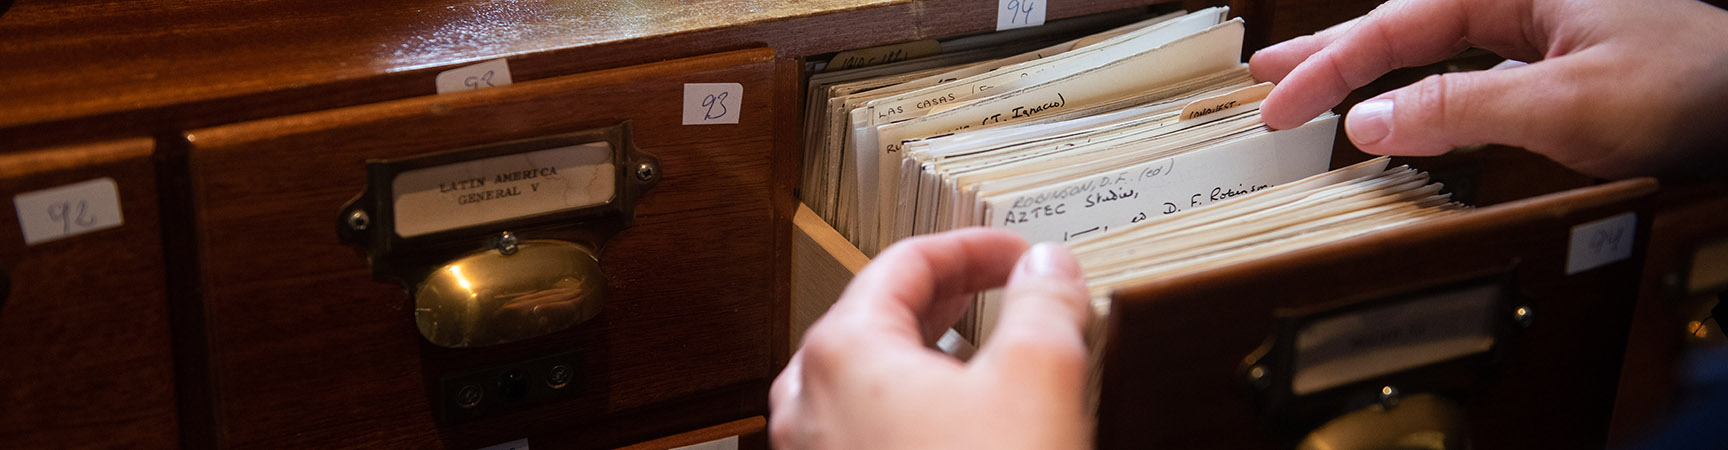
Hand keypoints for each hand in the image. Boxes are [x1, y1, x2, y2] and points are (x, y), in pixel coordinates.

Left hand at [769, 229, 1092, 449]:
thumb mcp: (1039, 381)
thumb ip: (1045, 305)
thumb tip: (1049, 266)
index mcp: (842, 353)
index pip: (907, 262)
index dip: (976, 248)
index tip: (1021, 255)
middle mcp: (808, 401)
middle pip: (878, 316)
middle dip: (951, 297)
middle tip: (1002, 288)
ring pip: (867, 378)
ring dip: (928, 355)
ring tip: (982, 357)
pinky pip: (865, 427)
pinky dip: (911, 407)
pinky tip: (957, 424)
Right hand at [1251, 0, 1727, 178]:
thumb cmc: (1693, 90)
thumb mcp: (1565, 105)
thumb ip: (1459, 109)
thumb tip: (1367, 121)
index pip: (1396, 27)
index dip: (1330, 67)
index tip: (1280, 106)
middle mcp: (1525, 0)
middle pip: (1403, 24)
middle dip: (1330, 52)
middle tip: (1266, 79)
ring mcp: (1544, 30)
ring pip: (1432, 46)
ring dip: (1368, 70)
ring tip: (1309, 85)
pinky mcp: (1562, 66)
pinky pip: (1468, 70)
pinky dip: (1420, 89)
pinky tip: (1401, 105)